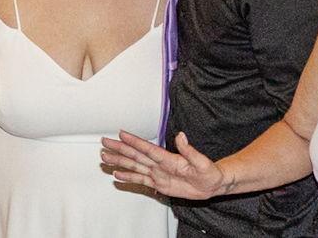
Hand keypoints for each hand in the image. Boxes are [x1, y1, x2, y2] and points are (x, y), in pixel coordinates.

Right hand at [100, 131, 227, 199]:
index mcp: (168, 158)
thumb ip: (189, 150)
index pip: (147, 148)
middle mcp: (160, 164)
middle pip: (135, 155)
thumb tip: (181, 136)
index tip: (121, 133)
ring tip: (105, 157)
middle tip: (104, 142)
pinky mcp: (159, 184)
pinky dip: (128, 177)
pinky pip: (140, 180)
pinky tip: (118, 174)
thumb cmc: (209, 173)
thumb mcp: (202, 162)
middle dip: (119, 149)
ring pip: (134, 166)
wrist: (212, 184)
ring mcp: (158, 174)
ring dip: (119, 162)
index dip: (134, 141)